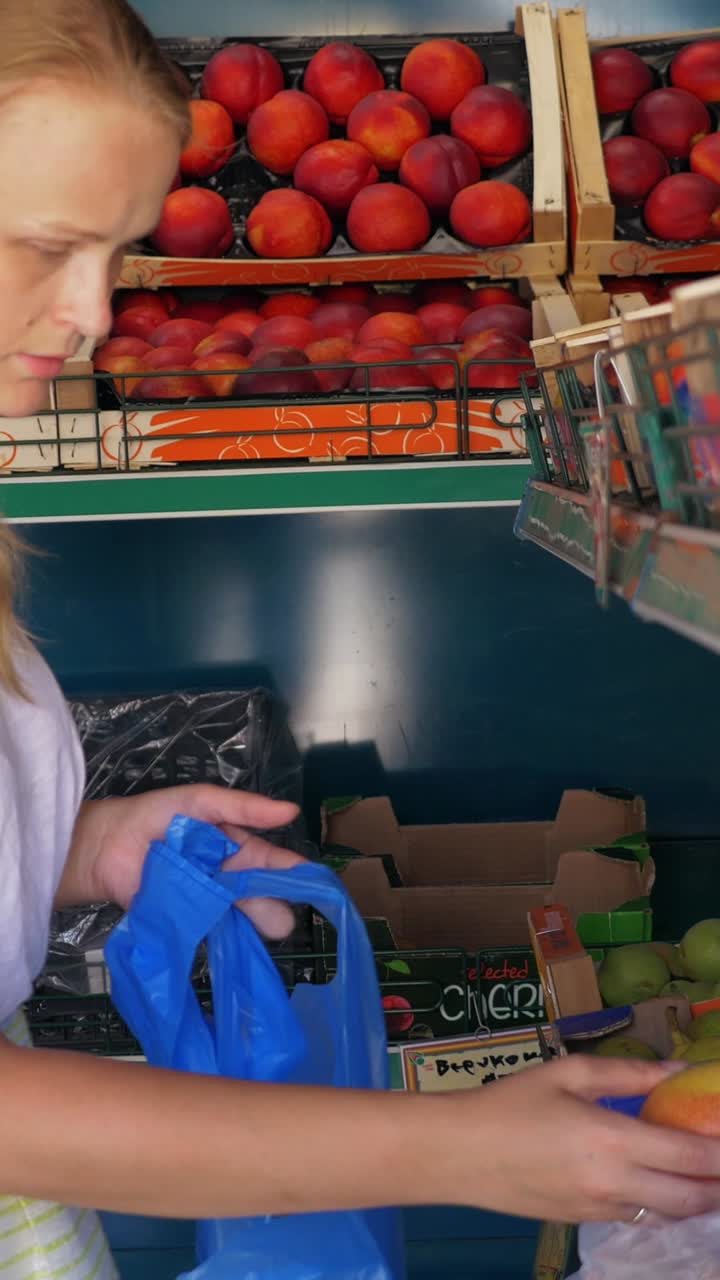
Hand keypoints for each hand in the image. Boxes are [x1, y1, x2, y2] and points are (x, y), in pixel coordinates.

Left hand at [57, 784, 304, 938]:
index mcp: (233, 847)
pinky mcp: (185, 921)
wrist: (107, 844)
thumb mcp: (203, 802)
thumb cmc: (156, 816)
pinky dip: (225, 936)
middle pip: (257, 892)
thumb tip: (291, 811)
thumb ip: (244, 808)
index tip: (312, 881)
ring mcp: (207, 902)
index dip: (290, 870)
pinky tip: (241, 942)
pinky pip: (210, 931)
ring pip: (239, 914)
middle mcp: (225, 877)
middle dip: (273, 902)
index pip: (268, 860)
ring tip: (273, 928)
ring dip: (255, 921)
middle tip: (287, 915)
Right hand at [447, 1055, 719, 1222]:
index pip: (690, 1156)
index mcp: (612, 1139)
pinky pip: (638, 1218)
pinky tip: (658, 1185)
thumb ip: (628, 1072)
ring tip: (700, 1177)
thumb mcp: (568, 1072)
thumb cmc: (511, 1103)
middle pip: (690, 1199)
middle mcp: (614, 1183)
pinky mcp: (584, 1222)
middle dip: (716, 1185)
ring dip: (693, 1200)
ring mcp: (600, 1209)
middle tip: (718, 1162)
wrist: (460, 1152)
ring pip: (667, 1216)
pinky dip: (659, 1206)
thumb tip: (676, 1070)